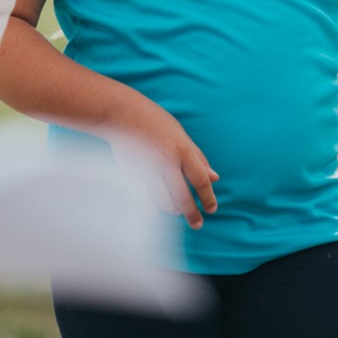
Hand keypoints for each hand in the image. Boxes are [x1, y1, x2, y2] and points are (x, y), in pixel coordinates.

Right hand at [107, 97, 218, 230]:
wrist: (122, 113)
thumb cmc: (156, 122)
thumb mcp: (182, 135)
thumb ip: (199, 157)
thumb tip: (215, 178)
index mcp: (183, 150)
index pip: (201, 181)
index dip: (208, 198)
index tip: (212, 209)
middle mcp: (166, 161)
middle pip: (183, 197)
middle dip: (192, 214)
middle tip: (197, 224)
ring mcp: (148, 169)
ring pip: (163, 201)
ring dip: (173, 210)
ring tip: (177, 211)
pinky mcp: (131, 174)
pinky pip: (144, 199)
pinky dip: (151, 208)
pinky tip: (156, 212)